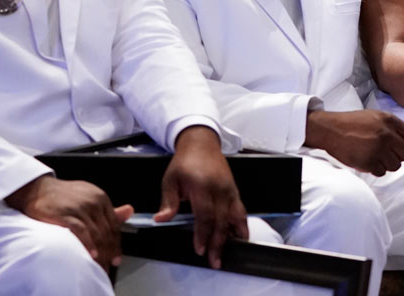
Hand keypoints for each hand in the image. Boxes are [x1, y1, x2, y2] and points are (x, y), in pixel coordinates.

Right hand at [5, 175, 132, 270]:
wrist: (39, 189)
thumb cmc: (64, 196)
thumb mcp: (90, 197)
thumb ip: (109, 209)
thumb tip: (130, 211)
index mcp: (101, 197)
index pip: (114, 223)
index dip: (116, 242)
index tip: (116, 256)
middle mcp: (94, 201)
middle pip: (107, 230)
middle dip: (110, 250)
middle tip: (110, 264)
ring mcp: (80, 207)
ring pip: (96, 233)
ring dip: (101, 250)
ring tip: (101, 263)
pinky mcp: (66, 214)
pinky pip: (81, 231)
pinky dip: (88, 244)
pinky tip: (91, 254)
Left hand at [156, 126, 248, 267]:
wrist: (202, 143)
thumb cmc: (184, 162)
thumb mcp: (170, 179)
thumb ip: (168, 201)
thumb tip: (161, 219)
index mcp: (202, 186)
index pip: (205, 215)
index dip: (203, 234)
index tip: (199, 250)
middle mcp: (219, 189)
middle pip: (222, 220)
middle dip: (218, 242)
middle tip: (214, 260)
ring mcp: (230, 190)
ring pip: (236, 216)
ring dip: (234, 236)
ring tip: (232, 252)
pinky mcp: (235, 190)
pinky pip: (241, 210)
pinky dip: (242, 225)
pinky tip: (240, 237)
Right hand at [305, 109, 403, 175]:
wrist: (331, 130)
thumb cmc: (352, 123)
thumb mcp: (375, 116)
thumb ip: (392, 126)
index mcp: (389, 120)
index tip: (402, 148)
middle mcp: (386, 134)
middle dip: (399, 156)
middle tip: (389, 155)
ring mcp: (378, 149)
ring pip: (395, 166)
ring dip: (387, 164)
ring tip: (376, 157)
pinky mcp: (369, 162)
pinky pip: (382, 172)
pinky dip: (376, 169)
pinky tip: (369, 161)